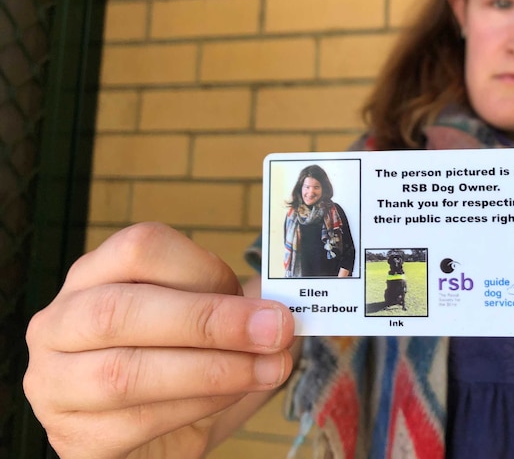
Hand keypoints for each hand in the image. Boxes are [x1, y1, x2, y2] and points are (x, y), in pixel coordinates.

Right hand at [24, 223, 294, 458]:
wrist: (149, 435)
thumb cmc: (179, 363)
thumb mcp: (204, 323)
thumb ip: (236, 307)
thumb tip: (286, 301)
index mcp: (94, 276)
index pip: (138, 249)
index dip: (203, 268)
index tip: (258, 295)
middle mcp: (60, 323)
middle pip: (121, 310)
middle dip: (210, 321)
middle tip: (276, 330)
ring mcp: (54, 383)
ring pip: (125, 373)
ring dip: (212, 370)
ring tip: (269, 369)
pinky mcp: (73, 437)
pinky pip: (135, 422)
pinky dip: (197, 408)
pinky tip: (233, 396)